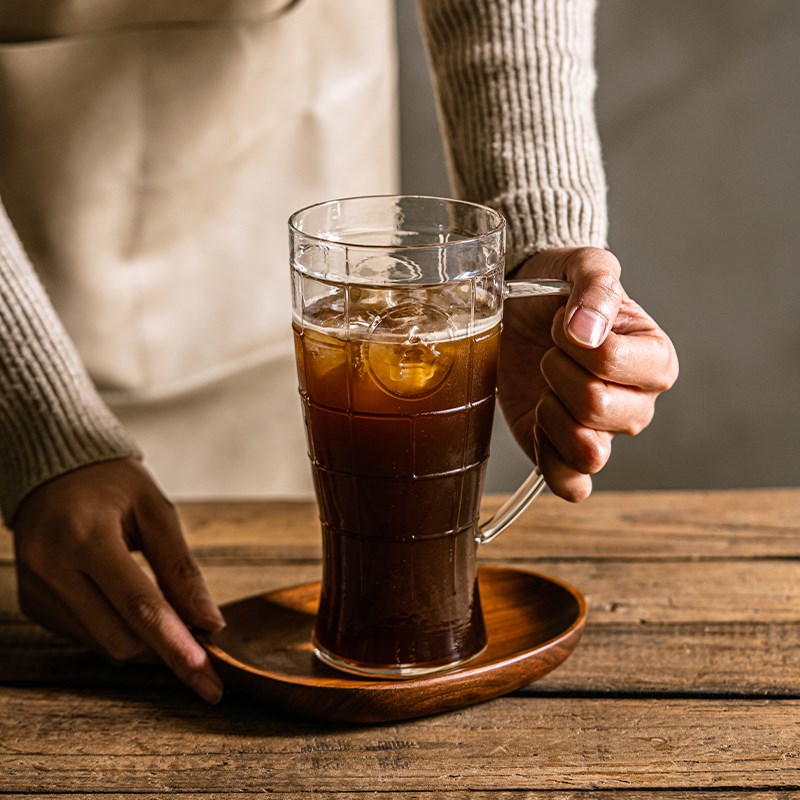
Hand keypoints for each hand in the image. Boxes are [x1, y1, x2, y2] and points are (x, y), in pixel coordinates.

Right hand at [10, 458, 225, 703]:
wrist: (52, 470)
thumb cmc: (112, 483)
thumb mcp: (156, 510)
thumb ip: (181, 567)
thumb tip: (209, 621)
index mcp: (86, 536)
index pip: (139, 605)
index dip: (176, 645)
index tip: (208, 676)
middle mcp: (53, 568)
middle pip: (120, 637)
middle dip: (166, 647)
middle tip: (202, 640)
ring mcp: (37, 590)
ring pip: (103, 644)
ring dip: (145, 642)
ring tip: (172, 618)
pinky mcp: (33, 605)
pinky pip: (86, 636)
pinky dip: (118, 630)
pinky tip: (130, 607)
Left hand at [498, 247, 678, 500]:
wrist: (516, 311)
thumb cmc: (555, 290)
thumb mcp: (579, 266)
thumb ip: (594, 286)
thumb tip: (588, 332)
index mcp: (654, 358)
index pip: (611, 362)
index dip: (571, 342)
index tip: (562, 323)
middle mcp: (637, 403)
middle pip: (596, 408)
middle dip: (555, 373)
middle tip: (548, 353)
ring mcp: (604, 435)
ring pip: (587, 451)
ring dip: (550, 414)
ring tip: (545, 386)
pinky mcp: (565, 456)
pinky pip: (571, 484)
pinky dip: (549, 460)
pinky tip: (539, 424)